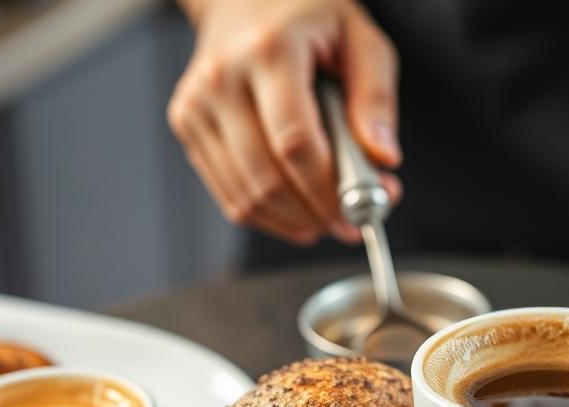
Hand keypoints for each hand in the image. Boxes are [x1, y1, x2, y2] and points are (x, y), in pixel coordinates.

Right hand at [169, 0, 401, 244]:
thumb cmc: (308, 16)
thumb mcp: (360, 40)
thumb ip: (376, 99)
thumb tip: (382, 160)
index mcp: (268, 50)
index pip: (295, 143)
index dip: (328, 189)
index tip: (361, 209)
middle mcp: (222, 77)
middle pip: (267, 176)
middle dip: (315, 213)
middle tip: (351, 223)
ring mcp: (197, 103)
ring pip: (245, 194)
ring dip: (293, 221)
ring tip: (327, 217)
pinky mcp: (186, 123)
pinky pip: (227, 193)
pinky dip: (266, 215)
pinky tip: (296, 211)